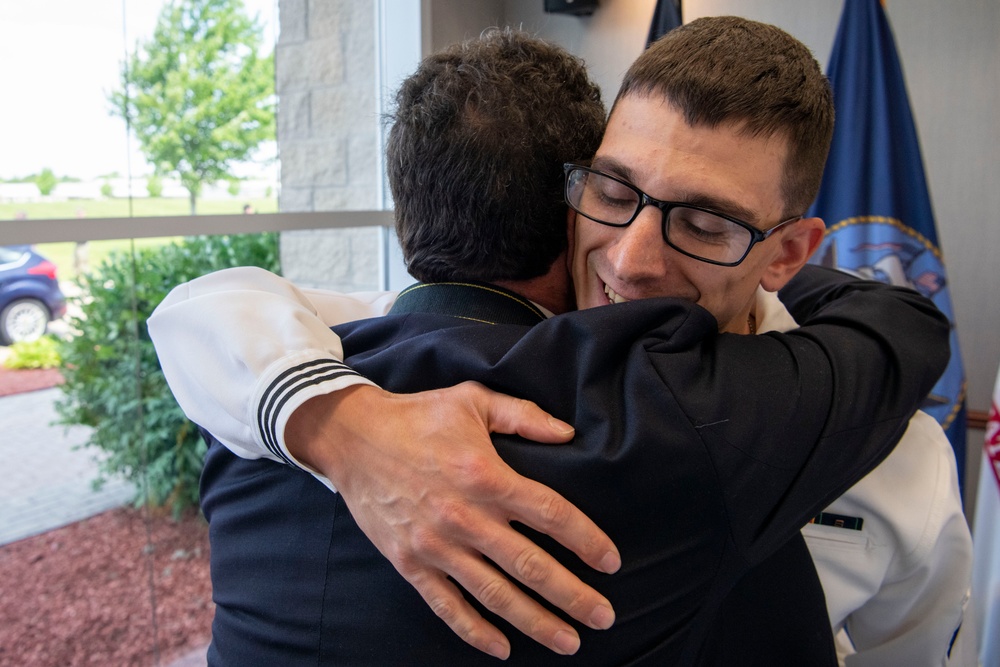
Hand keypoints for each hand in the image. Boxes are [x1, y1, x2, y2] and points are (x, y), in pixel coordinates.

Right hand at [285, 381, 619, 658]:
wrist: (350, 437)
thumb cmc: (417, 416)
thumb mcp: (473, 401)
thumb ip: (523, 416)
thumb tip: (568, 434)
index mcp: (486, 476)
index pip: (551, 515)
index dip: (586, 540)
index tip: (610, 561)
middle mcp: (465, 516)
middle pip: (531, 566)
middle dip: (572, 596)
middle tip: (604, 617)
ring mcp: (436, 545)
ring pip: (494, 594)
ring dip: (535, 621)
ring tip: (568, 641)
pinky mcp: (410, 562)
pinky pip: (446, 605)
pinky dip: (474, 631)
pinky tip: (502, 647)